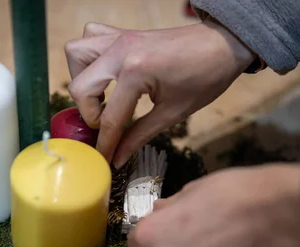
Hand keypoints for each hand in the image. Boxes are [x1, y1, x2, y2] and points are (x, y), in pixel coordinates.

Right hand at [64, 20, 254, 167]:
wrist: (222, 45)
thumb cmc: (205, 77)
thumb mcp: (173, 113)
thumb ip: (139, 135)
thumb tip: (118, 157)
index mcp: (135, 72)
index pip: (110, 118)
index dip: (104, 144)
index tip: (102, 160)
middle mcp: (121, 51)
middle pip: (80, 87)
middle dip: (89, 114)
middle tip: (105, 126)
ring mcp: (120, 38)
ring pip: (77, 54)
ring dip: (82, 79)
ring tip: (99, 97)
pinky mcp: (123, 33)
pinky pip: (90, 36)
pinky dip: (89, 55)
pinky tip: (104, 74)